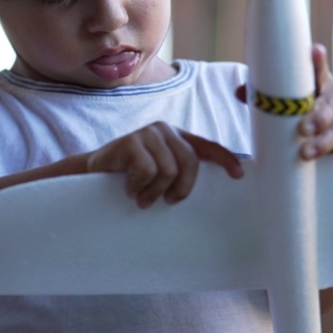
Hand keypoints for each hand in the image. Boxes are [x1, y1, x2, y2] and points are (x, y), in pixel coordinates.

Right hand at [86, 123, 244, 208]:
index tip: (238, 175)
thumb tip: (213, 188)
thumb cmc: (131, 177)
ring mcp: (147, 133)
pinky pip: (147, 171)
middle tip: (167, 201)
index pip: (207, 146)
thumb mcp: (160, 173)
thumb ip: (179, 172)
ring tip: (142, 198)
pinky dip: (138, 187)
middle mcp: (165, 130)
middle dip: (181, 188)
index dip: (225, 159)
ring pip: (168, 170)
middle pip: (189, 162)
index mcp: (177, 138)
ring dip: (154, 192)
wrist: (93, 174)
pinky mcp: (130, 141)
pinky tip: (129, 189)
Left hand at [237, 44, 332, 160]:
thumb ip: (264, 96)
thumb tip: (239, 91)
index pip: (317, 70)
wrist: (320, 132)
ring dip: (326, 139)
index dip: (317, 61)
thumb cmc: (298, 112)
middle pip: (329, 103)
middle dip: (317, 117)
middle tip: (301, 130)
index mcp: (318, 83)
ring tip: (307, 152)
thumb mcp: (284, 103)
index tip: (314, 51)